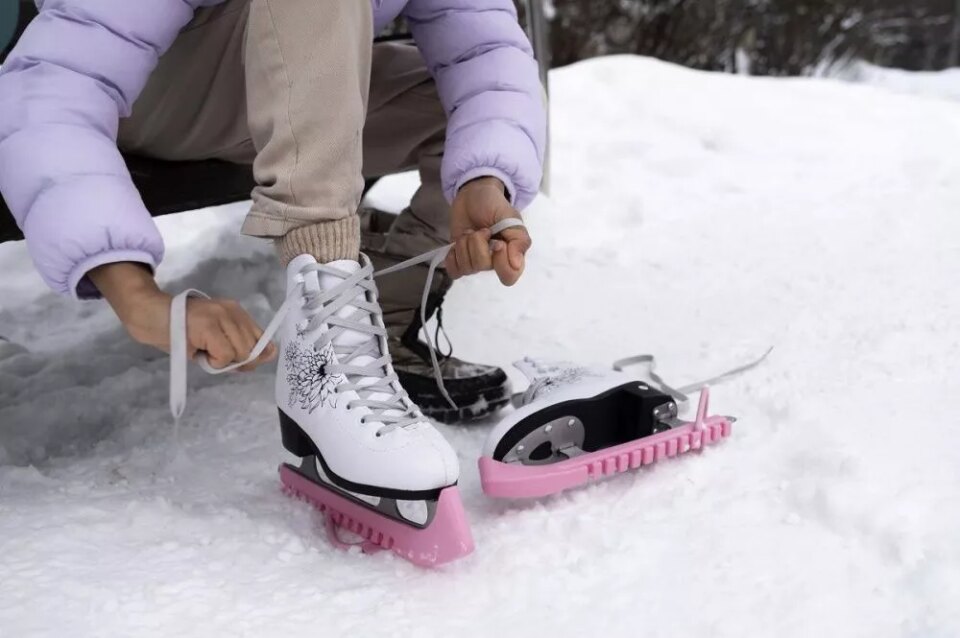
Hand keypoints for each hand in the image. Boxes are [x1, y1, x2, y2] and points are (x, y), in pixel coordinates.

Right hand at [88, 262, 276, 370]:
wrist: (149, 316)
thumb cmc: (179, 331)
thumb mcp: (214, 338)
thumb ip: (238, 346)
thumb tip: (266, 357)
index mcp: (236, 312)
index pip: (263, 338)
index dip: (255, 356)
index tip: (237, 362)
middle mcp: (232, 311)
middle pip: (253, 349)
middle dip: (237, 361)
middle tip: (214, 357)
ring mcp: (221, 316)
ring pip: (241, 353)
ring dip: (223, 361)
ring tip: (205, 351)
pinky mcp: (208, 326)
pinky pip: (225, 355)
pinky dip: (214, 362)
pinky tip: (199, 352)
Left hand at [445, 176, 531, 285]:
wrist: (473, 195)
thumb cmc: (495, 206)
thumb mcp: (511, 218)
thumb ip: (519, 240)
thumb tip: (517, 265)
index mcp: (511, 255)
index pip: (508, 277)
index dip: (501, 261)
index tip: (499, 242)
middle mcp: (494, 262)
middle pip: (482, 266)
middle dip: (478, 243)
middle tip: (482, 229)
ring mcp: (475, 262)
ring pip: (466, 267)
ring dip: (465, 244)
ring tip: (470, 232)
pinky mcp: (459, 259)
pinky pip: (454, 271)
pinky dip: (453, 257)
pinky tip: (457, 245)